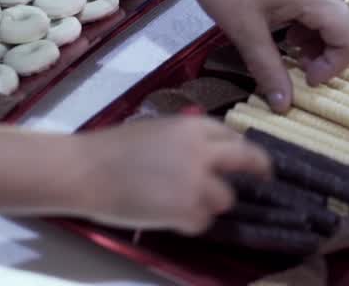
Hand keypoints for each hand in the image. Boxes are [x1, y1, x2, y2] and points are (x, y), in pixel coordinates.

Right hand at [74, 116, 270, 234]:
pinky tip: (166, 215)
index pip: (233, 135)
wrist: (84, 169)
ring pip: (225, 198)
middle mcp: (202, 150)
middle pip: (248, 160)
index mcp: (192, 126)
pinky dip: (188, 223)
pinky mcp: (186, 209)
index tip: (248, 159)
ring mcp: (196, 181)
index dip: (241, 149)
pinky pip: (202, 222)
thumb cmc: (111, 149)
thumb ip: (185, 141)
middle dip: (259, 171)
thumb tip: (208, 156)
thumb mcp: (155, 130)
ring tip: (182, 203)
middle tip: (265, 181)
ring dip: (210, 204)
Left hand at [152, 0, 348, 112]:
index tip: (307, 77)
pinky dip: (318, 10)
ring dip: (327, 29)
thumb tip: (284, 105)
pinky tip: (287, 17)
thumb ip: (268, 69)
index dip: (335, 65)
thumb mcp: (244, 31)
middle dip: (336, 47)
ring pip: (345, 3)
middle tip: (303, 60)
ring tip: (292, 40)